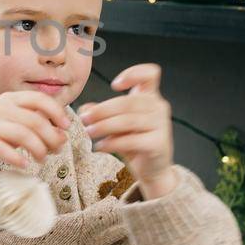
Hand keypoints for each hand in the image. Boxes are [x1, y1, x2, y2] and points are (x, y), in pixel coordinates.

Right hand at [0, 90, 68, 177]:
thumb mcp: (15, 123)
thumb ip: (37, 126)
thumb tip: (62, 136)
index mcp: (10, 99)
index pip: (39, 99)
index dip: (56, 112)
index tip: (66, 127)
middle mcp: (0, 108)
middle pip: (34, 120)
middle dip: (51, 137)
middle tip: (56, 150)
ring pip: (22, 134)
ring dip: (38, 149)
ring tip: (42, 160)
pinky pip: (3, 149)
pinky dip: (17, 158)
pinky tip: (24, 165)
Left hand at [76, 63, 176, 197]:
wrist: (153, 170)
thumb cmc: (135, 143)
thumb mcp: (116, 125)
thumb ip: (103, 114)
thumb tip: (84, 108)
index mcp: (151, 97)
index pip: (150, 74)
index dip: (133, 74)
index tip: (114, 85)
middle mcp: (159, 108)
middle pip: (129, 101)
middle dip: (102, 110)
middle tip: (85, 118)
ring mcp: (161, 125)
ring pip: (128, 120)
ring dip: (104, 126)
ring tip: (89, 132)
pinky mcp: (158, 143)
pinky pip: (131, 140)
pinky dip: (111, 143)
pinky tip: (99, 146)